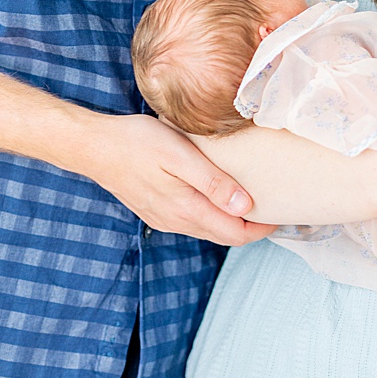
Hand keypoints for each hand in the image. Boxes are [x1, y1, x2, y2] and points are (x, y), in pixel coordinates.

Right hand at [78, 113, 276, 245]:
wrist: (92, 146)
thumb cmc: (137, 143)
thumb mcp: (180, 156)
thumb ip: (213, 183)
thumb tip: (245, 206)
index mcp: (186, 210)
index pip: (236, 234)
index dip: (264, 228)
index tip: (284, 211)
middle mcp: (176, 221)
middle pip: (225, 235)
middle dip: (253, 226)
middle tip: (276, 205)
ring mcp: (164, 218)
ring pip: (209, 228)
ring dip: (233, 220)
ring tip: (254, 198)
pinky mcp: (156, 210)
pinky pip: (193, 220)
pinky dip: (213, 214)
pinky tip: (220, 195)